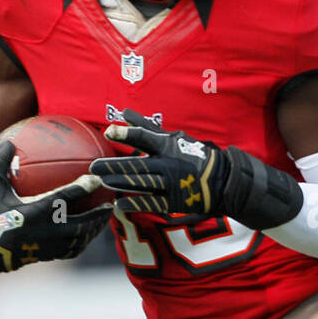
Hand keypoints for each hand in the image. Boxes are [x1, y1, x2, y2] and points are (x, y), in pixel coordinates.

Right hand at [0, 140, 111, 274]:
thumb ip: (1, 164)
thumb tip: (8, 141)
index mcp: (32, 213)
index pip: (63, 198)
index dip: (82, 188)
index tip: (97, 179)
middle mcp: (44, 231)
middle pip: (80, 224)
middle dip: (98, 214)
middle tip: (113, 202)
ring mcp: (49, 246)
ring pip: (81, 238)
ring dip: (96, 227)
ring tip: (108, 216)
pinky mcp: (50, 256)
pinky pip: (74, 248)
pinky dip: (86, 239)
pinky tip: (92, 230)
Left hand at [90, 109, 303, 228]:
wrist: (223, 181)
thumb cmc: (195, 155)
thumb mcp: (174, 138)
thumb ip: (148, 128)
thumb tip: (125, 113)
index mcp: (169, 146)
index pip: (145, 138)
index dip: (127, 134)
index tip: (109, 131)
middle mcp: (168, 164)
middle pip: (137, 165)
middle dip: (114, 166)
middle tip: (94, 166)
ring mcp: (171, 184)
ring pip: (142, 184)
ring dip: (121, 184)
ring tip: (102, 182)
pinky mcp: (174, 201)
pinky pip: (152, 204)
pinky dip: (136, 205)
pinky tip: (120, 205)